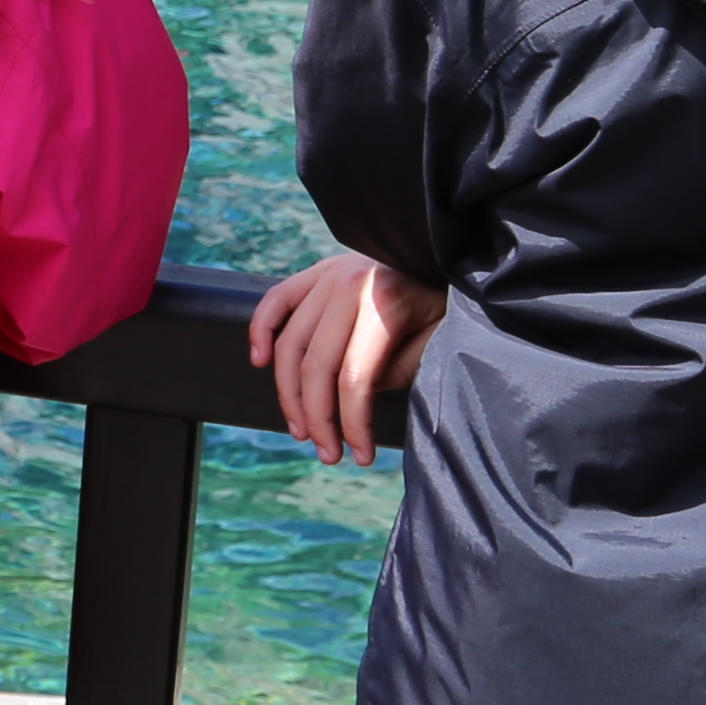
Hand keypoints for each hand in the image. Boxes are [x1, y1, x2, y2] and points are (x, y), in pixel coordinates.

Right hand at [246, 252, 444, 466]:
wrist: (444, 249)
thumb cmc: (445, 299)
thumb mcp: (436, 339)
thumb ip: (396, 370)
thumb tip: (356, 399)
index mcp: (384, 304)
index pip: (354, 379)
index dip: (353, 425)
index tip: (361, 455)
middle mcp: (348, 287)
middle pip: (315, 366)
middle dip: (318, 419)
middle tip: (328, 452)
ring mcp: (327, 275)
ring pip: (289, 343)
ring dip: (288, 393)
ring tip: (300, 428)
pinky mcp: (316, 271)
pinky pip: (276, 300)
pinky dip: (261, 330)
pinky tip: (260, 362)